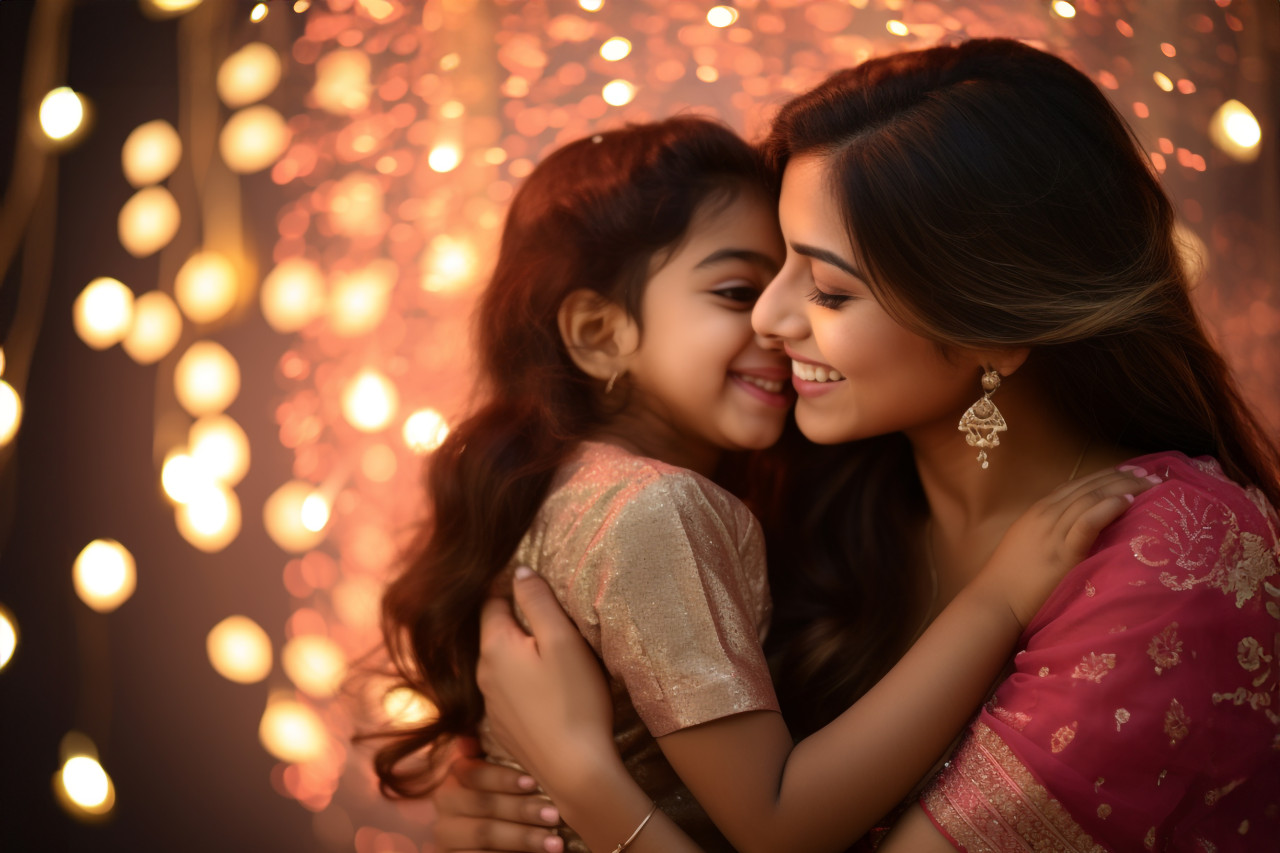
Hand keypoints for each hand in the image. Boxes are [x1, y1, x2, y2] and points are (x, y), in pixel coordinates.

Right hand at [432, 737, 564, 852]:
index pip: (475, 773)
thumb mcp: (508, 775)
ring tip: (554, 842)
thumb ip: (502, 751)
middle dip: (521, 810)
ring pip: (485, 833)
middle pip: (483, 805)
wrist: (504, 840)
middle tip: (555, 815)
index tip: (534, 783)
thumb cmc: (514, 796)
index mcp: (457, 774)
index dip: (504, 778)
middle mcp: (445, 802)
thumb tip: (485, 733)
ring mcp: (445, 834)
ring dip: (523, 837)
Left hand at [476, 568, 616, 798]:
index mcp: (495, 646)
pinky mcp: (504, 728)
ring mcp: (491, 704)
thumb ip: (538, 601)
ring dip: (521, 655)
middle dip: (519, 622)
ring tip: (554, 655)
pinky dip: (524, 683)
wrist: (575, 771)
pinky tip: (549, 691)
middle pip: (495, 632)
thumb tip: (519, 570)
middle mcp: (483, 674)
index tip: (536, 586)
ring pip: (502, 664)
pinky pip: (509, 692)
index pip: (492, 601)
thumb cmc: (575, 701)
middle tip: (553, 618)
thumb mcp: (563, 640)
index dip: (513, 588)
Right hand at [977, 465, 1158, 627]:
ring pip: (1091, 499)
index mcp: (1038, 511)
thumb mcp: (1028, 542)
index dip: (1104, 476)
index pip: (1077, 485)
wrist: (996, 600)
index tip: (1129, 472)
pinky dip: (1106, 509)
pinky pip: (1086, 523)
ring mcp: (1053, 532)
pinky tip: (1126, 502)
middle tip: (1148, 474)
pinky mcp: (1062, 553)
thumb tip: (1076, 525)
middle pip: (1088, 487)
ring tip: (1147, 484)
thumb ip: (1050, 529)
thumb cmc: (1011, 577)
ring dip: (1122, 488)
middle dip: (1119, 477)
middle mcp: (1046, 515)